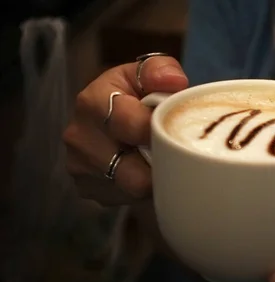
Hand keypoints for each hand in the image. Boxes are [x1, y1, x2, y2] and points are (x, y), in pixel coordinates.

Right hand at [63, 56, 187, 205]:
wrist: (113, 120)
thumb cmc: (136, 96)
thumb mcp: (147, 75)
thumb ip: (161, 71)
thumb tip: (175, 82)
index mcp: (93, 101)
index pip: (134, 127)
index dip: (162, 134)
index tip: (177, 134)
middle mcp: (79, 136)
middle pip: (133, 173)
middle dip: (159, 165)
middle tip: (174, 154)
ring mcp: (79, 167)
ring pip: (133, 190)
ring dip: (152, 179)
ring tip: (158, 159)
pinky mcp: (86, 189)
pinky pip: (125, 200)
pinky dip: (140, 191)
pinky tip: (143, 170)